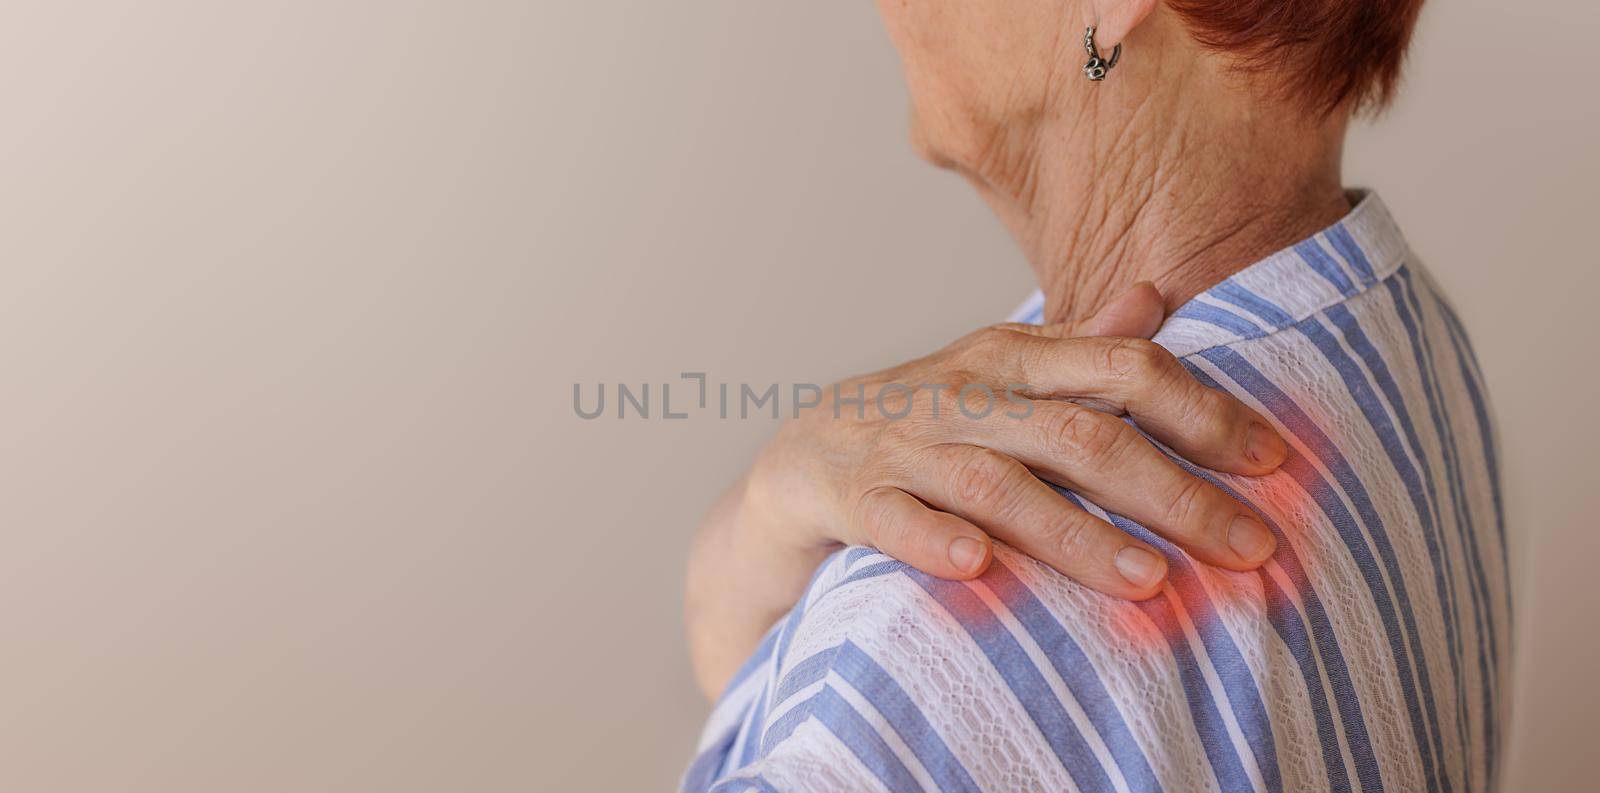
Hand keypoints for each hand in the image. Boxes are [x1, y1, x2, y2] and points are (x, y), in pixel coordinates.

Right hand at [743, 282, 1285, 598]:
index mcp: (1009, 361)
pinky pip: (892, 520)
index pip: (1121, 370)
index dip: (1202, 411)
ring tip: (1149, 580)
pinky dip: (934, 540)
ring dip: (1075, 532)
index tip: (1273, 460)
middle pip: (1079, 435)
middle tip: (1249, 548)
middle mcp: (963, 396)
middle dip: (1171, 491)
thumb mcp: (995, 375)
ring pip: (997, 484)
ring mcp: (902, 447)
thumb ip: (1076, 346)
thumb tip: (1157, 298)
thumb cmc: (919, 427)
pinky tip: (981, 568)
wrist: (793, 470)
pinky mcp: (848, 498)